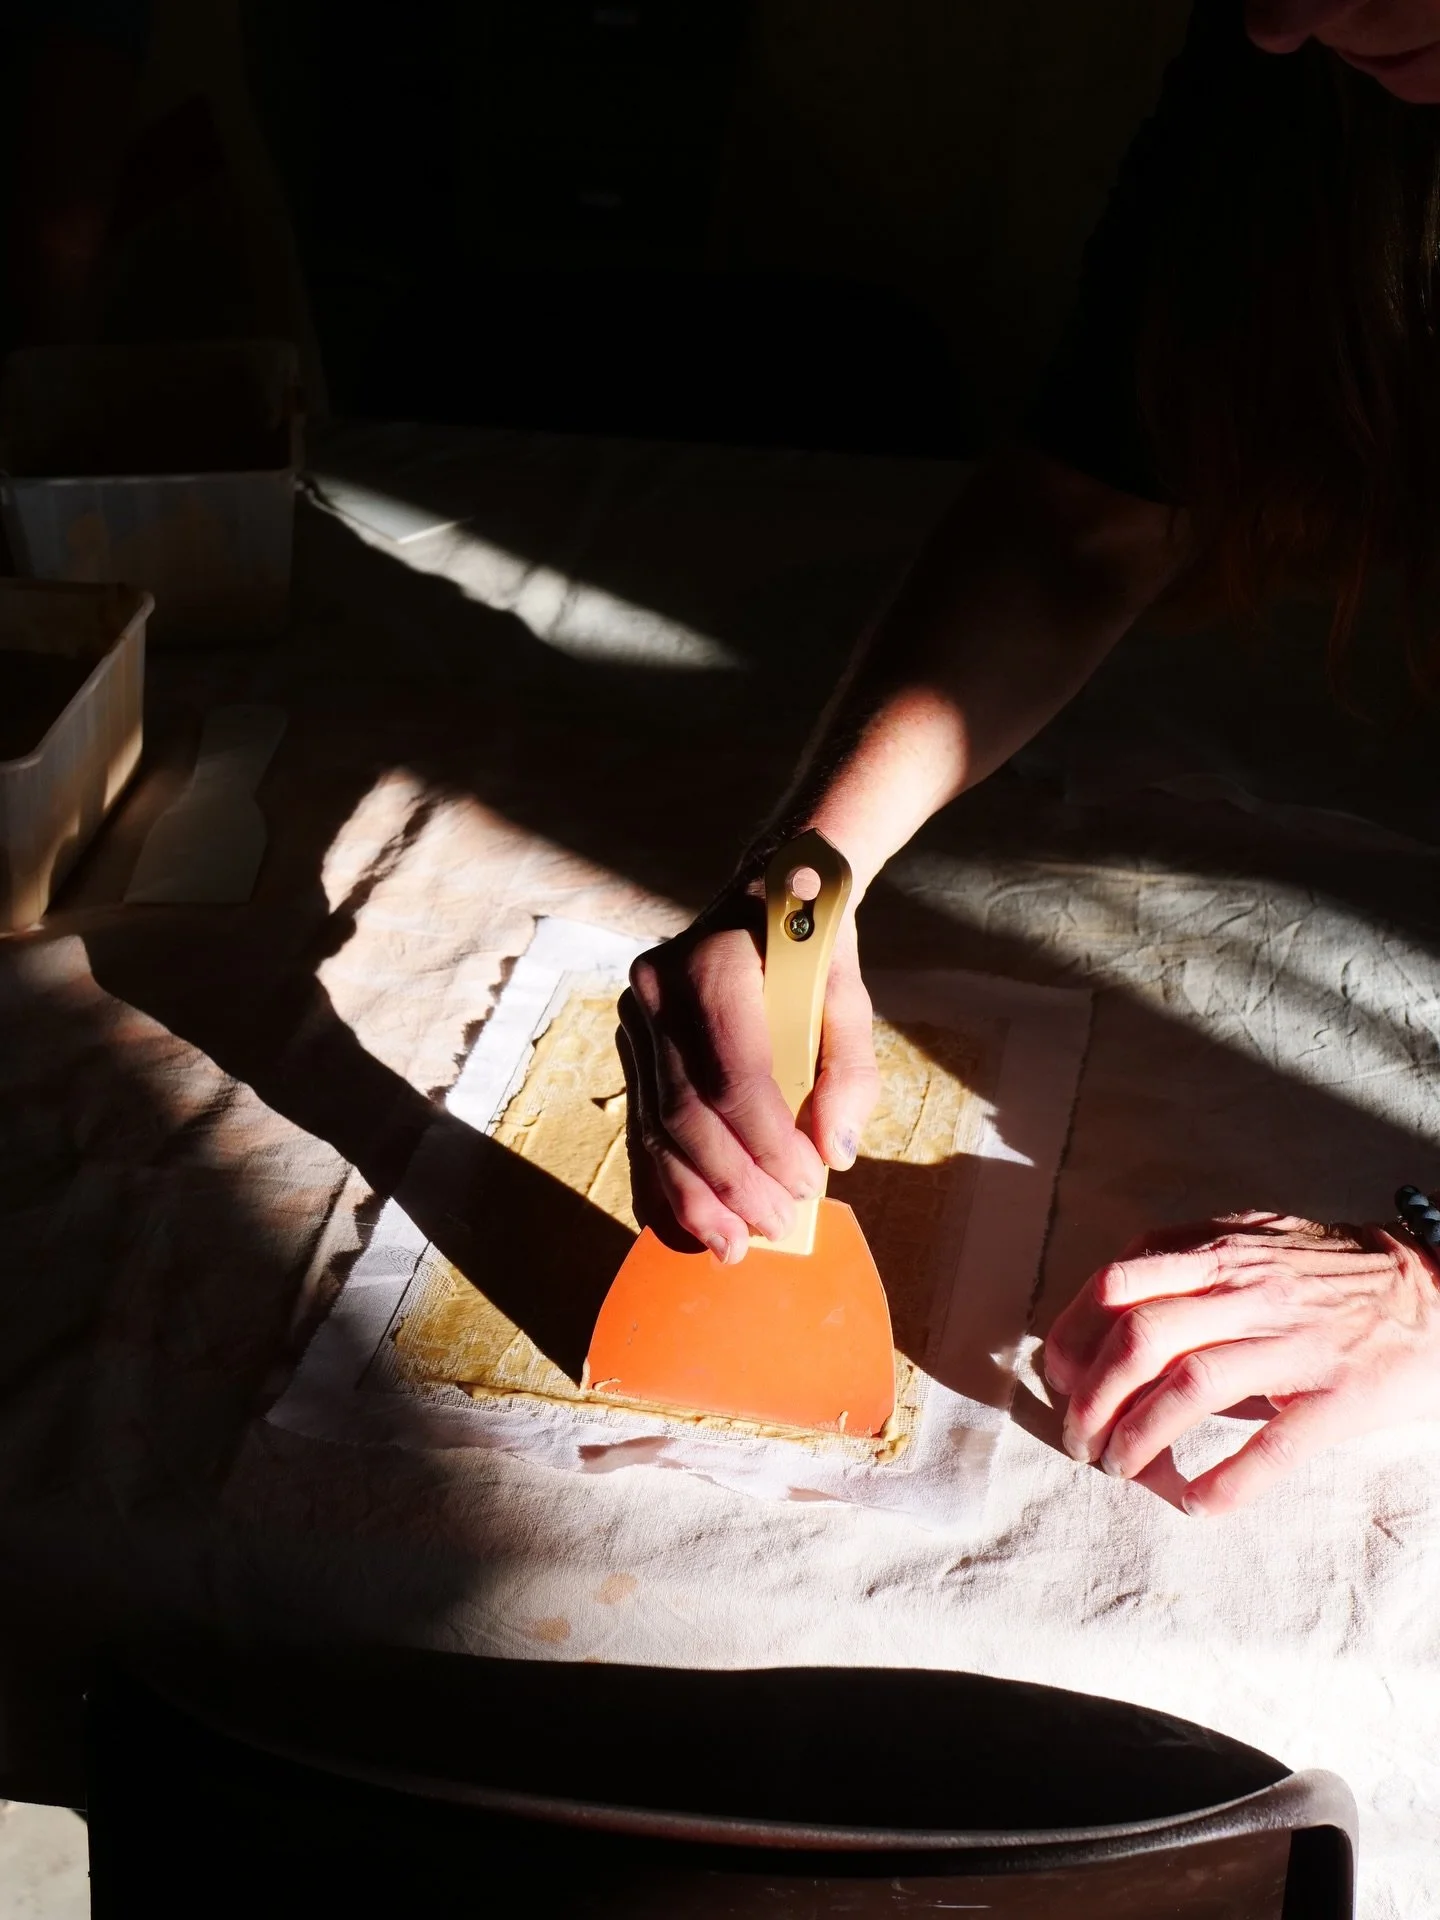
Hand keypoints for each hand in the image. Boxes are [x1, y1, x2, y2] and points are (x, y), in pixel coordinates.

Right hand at [617, 885, 879, 1262]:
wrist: (765, 894)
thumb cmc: (812, 949)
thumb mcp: (848, 996)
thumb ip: (848, 1071)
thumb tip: (834, 1152)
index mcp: (715, 963)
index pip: (731, 1073)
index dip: (766, 1141)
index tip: (806, 1183)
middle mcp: (659, 988)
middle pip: (685, 1108)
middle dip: (730, 1180)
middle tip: (775, 1225)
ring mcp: (636, 1017)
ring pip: (655, 1125)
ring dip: (694, 1194)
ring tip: (733, 1244)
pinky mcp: (630, 1045)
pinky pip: (644, 1124)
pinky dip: (669, 1178)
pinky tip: (694, 1221)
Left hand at [1043, 1211, 1439, 1515]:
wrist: (1434, 1288)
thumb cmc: (1328, 1274)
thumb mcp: (1250, 1243)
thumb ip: (1183, 1263)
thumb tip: (1103, 1303)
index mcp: (1220, 1255)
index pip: (1117, 1285)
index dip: (1073, 1336)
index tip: (1057, 1377)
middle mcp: (1249, 1293)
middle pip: (1140, 1339)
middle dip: (1093, 1398)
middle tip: (1078, 1439)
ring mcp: (1296, 1343)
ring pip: (1192, 1387)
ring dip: (1140, 1438)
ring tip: (1119, 1470)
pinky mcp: (1340, 1397)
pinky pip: (1274, 1445)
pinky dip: (1226, 1481)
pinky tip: (1196, 1504)